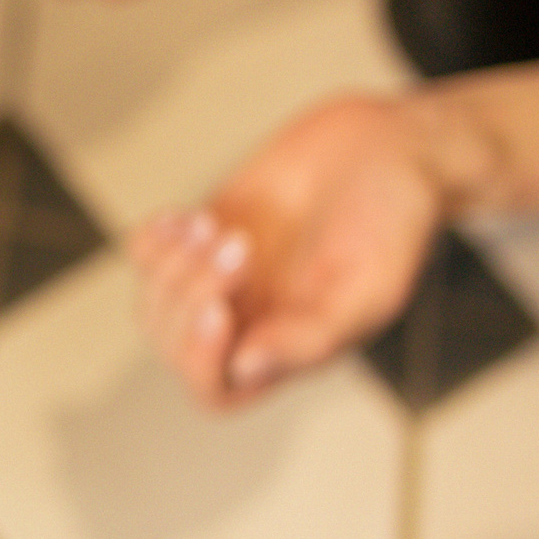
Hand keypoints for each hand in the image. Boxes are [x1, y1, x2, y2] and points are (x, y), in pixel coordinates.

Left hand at [130, 94, 443, 407]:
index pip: (214, 389)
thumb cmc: (393, 220)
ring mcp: (219, 281)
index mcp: (288, 351)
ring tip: (216, 225)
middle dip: (192, 295)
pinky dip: (153, 238)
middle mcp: (247, 324)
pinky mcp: (201, 237)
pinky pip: (145, 254)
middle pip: (174, 345)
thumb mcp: (371, 283)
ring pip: (154, 302)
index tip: (218, 308)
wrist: (385, 148)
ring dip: (171, 265)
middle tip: (239, 243)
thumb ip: (313, 335)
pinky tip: (187, 217)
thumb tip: (245, 368)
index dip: (201, 360)